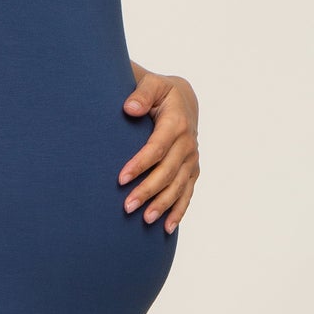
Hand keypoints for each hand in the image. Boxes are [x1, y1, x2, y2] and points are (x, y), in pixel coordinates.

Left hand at [119, 68, 199, 232]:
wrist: (183, 100)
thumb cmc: (159, 92)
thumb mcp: (152, 84)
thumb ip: (141, 93)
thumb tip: (130, 108)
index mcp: (176, 122)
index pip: (157, 147)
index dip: (140, 164)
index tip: (120, 179)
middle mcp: (187, 143)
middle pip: (167, 172)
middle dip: (147, 191)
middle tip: (127, 207)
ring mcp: (191, 158)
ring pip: (178, 186)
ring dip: (162, 205)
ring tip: (144, 220)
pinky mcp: (193, 170)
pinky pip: (187, 193)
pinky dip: (178, 211)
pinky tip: (167, 228)